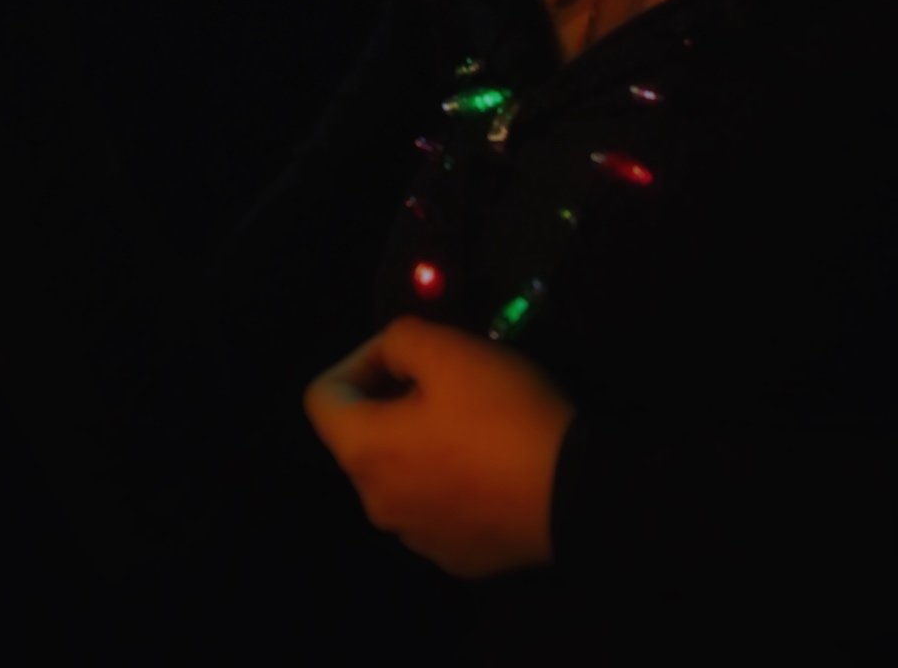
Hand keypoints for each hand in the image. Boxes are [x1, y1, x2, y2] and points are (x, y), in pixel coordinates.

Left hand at [301, 315, 576, 580]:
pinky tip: (489, 462)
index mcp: (363, 453)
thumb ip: (399, 340)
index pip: (322, 397)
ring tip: (470, 417)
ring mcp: (417, 538)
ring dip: (419, 440)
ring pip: (399, 473)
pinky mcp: (456, 557)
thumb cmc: (502, 413)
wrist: (575, 490)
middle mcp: (377, 505)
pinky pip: (435, 505)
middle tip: (443, 377)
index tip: (405, 354)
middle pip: (360, 437)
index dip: (358, 360)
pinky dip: (448, 478)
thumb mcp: (448, 348)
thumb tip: (390, 360)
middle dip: (390, 399)